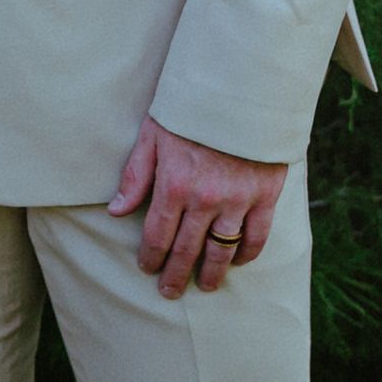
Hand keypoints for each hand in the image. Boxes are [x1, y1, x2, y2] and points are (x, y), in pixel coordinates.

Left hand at [109, 118, 286, 298]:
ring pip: (221, 251)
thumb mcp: (154, 134)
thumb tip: (116, 211)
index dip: (151, 257)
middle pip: (187, 250)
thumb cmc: (191, 109)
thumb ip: (136, 175)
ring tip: (206, 286)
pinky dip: (246, 254)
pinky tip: (237, 261)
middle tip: (170, 292)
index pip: (157, 235)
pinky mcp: (265, 196)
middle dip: (176, 275)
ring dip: (212, 274)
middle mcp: (205, 199)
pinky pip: (256, 237)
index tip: (148, 269)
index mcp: (174, 185)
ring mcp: (238, 200)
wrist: (242, 89)